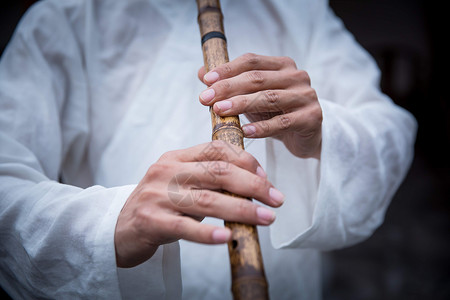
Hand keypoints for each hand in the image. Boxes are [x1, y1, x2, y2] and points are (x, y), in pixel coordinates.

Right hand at [114, 141, 283, 267]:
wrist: (119, 227)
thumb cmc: (160, 205)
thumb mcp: (181, 183)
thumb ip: (209, 179)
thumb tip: (253, 184)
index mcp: (176, 158)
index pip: (216, 149)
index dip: (246, 161)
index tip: (266, 178)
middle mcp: (166, 171)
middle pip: (217, 172)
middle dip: (253, 185)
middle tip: (277, 199)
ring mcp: (157, 196)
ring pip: (206, 199)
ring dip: (241, 209)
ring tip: (266, 219)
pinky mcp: (151, 221)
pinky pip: (185, 227)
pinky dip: (208, 232)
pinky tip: (228, 236)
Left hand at [198, 53, 321, 158]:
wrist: (305, 137)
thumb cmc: (275, 114)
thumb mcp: (251, 97)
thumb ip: (230, 84)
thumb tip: (201, 72)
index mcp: (282, 65)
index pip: (252, 61)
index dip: (228, 69)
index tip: (206, 80)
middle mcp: (297, 76)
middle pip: (258, 78)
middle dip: (228, 87)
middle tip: (206, 98)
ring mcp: (306, 96)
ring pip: (269, 98)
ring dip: (241, 104)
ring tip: (220, 111)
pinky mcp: (312, 118)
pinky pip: (282, 123)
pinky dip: (262, 127)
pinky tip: (245, 132)